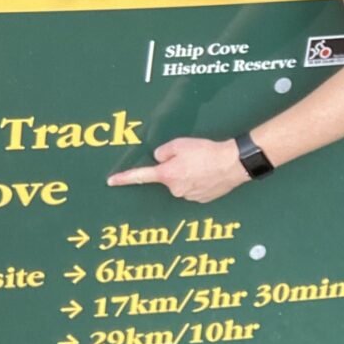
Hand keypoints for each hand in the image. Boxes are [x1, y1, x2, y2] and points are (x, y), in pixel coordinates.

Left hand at [107, 137, 249, 202]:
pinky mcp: (201, 199)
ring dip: (187, 174)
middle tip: (190, 159)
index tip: (111, 181)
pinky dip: (197, 181)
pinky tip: (207, 173)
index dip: (124, 178)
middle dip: (173, 168)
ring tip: (202, 164)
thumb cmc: (205, 152)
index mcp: (167, 174)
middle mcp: (175, 189)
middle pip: (167, 177)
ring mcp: (189, 196)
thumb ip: (163, 151)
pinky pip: (192, 188)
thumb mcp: (179, 144)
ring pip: (180, 183)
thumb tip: (159, 158)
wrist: (232, 164)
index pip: (140, 177)